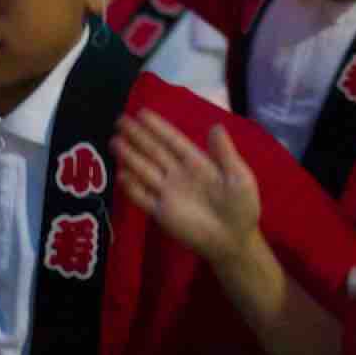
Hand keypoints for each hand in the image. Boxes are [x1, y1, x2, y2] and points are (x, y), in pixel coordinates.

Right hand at [114, 111, 263, 269]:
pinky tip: (121, 175)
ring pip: (145, 171)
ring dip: (130, 157)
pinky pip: (143, 198)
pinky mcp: (162, 213)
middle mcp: (177, 174)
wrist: (234, 241)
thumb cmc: (241, 207)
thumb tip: (215, 125)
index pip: (173, 141)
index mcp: (196, 163)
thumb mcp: (239, 176)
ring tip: (114, 142)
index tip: (142, 113)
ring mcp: (168, 193)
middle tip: (120, 120)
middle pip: (154, 152)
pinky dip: (132, 188)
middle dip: (138, 137)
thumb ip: (225, 153)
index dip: (158, 128)